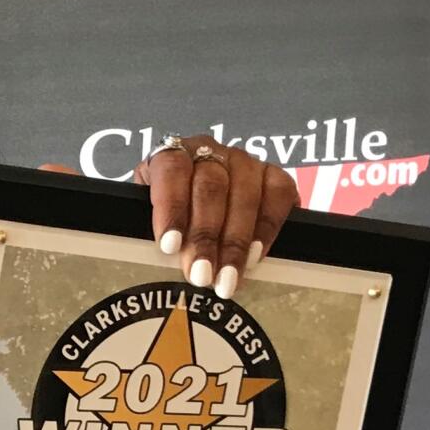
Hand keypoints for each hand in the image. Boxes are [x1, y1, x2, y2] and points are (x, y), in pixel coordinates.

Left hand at [132, 134, 298, 297]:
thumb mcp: (151, 214)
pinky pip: (278, 197)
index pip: (171, 171)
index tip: (170, 246)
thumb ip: (151, 229)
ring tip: (227, 278)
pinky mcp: (275, 176)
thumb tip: (156, 260)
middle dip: (205, 237)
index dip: (171, 208)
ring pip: (245, 196)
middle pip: (211, 188)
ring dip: (235, 243)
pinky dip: (267, 229)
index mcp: (173, 154)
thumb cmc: (172, 214)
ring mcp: (246, 161)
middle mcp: (210, 151)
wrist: (198, 206)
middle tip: (201, 275)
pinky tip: (255, 257)